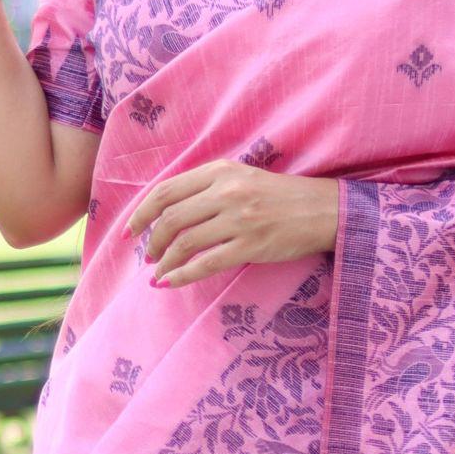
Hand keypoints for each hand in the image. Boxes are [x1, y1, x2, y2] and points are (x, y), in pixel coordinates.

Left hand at [127, 161, 339, 284]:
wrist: (324, 210)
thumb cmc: (280, 196)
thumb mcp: (242, 177)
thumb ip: (208, 187)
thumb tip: (166, 211)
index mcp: (221, 170)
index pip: (166, 190)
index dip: (141, 212)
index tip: (130, 230)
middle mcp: (227, 192)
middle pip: (171, 218)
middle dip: (151, 240)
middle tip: (147, 255)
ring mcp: (239, 219)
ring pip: (185, 242)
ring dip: (164, 260)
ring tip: (158, 270)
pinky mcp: (251, 245)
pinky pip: (206, 264)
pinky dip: (181, 276)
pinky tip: (170, 283)